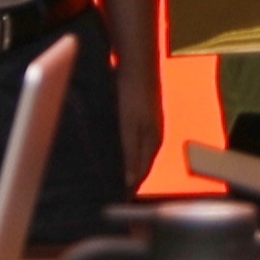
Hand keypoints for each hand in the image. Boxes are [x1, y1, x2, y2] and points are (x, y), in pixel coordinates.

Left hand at [117, 62, 163, 188]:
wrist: (137, 59)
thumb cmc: (133, 93)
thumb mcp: (130, 127)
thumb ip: (131, 155)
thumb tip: (130, 183)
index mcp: (153, 143)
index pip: (140, 176)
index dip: (127, 189)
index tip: (113, 200)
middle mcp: (153, 137)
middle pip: (139, 167)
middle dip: (126, 181)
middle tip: (106, 192)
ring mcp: (147, 125)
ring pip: (135, 154)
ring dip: (124, 166)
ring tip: (106, 175)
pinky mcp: (139, 115)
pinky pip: (130, 141)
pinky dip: (121, 150)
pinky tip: (109, 149)